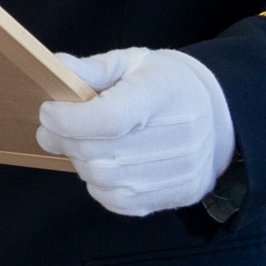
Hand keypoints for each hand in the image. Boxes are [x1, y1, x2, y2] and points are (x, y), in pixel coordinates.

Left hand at [36, 47, 235, 216]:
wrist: (217, 114)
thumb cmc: (164, 85)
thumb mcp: (132, 63)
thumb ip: (93, 69)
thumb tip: (58, 67)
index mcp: (165, 92)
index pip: (110, 118)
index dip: (70, 120)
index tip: (48, 112)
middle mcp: (181, 134)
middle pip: (103, 154)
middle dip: (65, 141)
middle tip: (51, 129)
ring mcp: (183, 168)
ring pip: (106, 181)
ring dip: (81, 164)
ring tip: (81, 145)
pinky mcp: (181, 192)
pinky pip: (121, 202)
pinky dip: (100, 187)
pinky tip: (103, 166)